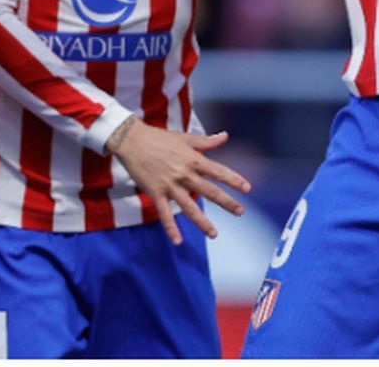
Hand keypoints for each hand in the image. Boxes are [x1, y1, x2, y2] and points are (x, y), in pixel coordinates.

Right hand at [104, 119, 250, 245]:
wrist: (131, 140)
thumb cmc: (159, 137)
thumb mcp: (184, 138)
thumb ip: (206, 141)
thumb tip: (225, 136)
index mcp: (192, 159)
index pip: (217, 171)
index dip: (233, 179)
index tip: (247, 188)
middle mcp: (184, 174)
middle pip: (209, 191)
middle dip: (226, 202)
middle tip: (240, 212)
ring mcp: (170, 185)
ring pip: (189, 207)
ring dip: (202, 222)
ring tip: (214, 234)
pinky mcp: (156, 193)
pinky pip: (164, 214)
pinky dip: (171, 228)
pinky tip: (178, 241)